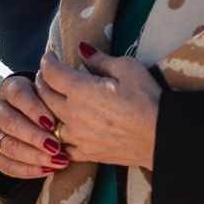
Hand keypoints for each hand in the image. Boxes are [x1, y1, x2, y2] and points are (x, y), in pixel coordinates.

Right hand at [0, 74, 67, 178]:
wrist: (28, 114)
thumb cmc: (45, 103)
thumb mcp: (49, 94)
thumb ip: (55, 98)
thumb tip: (72, 107)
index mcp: (10, 88)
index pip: (18, 95)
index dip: (34, 109)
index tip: (52, 122)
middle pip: (10, 122)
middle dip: (34, 137)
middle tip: (56, 147)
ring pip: (7, 146)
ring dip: (33, 156)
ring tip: (55, 161)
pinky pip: (5, 165)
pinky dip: (27, 170)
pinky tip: (47, 170)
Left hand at [35, 42, 160, 168]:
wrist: (162, 137)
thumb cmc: (147, 99)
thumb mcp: (127, 68)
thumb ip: (99, 60)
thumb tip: (82, 50)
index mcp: (80, 90)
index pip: (51, 73)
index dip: (47, 61)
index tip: (49, 57)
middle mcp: (73, 113)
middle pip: (44, 95)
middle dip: (42, 81)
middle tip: (47, 75)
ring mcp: (77, 136)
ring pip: (48, 121)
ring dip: (46, 108)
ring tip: (52, 100)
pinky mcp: (86, 153)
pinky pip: (62, 144)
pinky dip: (57, 135)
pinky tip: (61, 128)